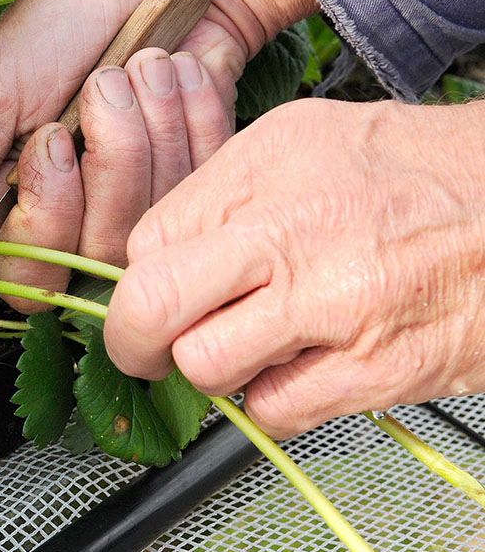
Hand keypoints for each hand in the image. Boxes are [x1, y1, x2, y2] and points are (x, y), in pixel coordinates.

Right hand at [0, 0, 316, 285]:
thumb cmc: (57, 27)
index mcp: (5, 211)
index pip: (22, 279)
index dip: (44, 219)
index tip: (48, 138)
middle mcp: (70, 225)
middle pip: (91, 258)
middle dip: (108, 164)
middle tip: (101, 88)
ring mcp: (137, 211)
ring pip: (150, 222)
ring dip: (150, 123)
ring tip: (139, 67)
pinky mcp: (194, 188)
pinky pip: (201, 184)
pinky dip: (191, 113)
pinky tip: (177, 74)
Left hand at [105, 98, 484, 437]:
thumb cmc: (417, 171)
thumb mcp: (305, 139)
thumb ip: (223, 191)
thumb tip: (161, 250)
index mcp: (264, 169)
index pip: (146, 244)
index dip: (142, 278)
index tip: (158, 291)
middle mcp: (290, 235)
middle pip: (151, 305)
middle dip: (133, 339)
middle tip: (148, 346)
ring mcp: (332, 308)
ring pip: (204, 367)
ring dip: (212, 368)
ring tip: (250, 345)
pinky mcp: (372, 371)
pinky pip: (273, 412)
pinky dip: (272, 400)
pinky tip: (300, 366)